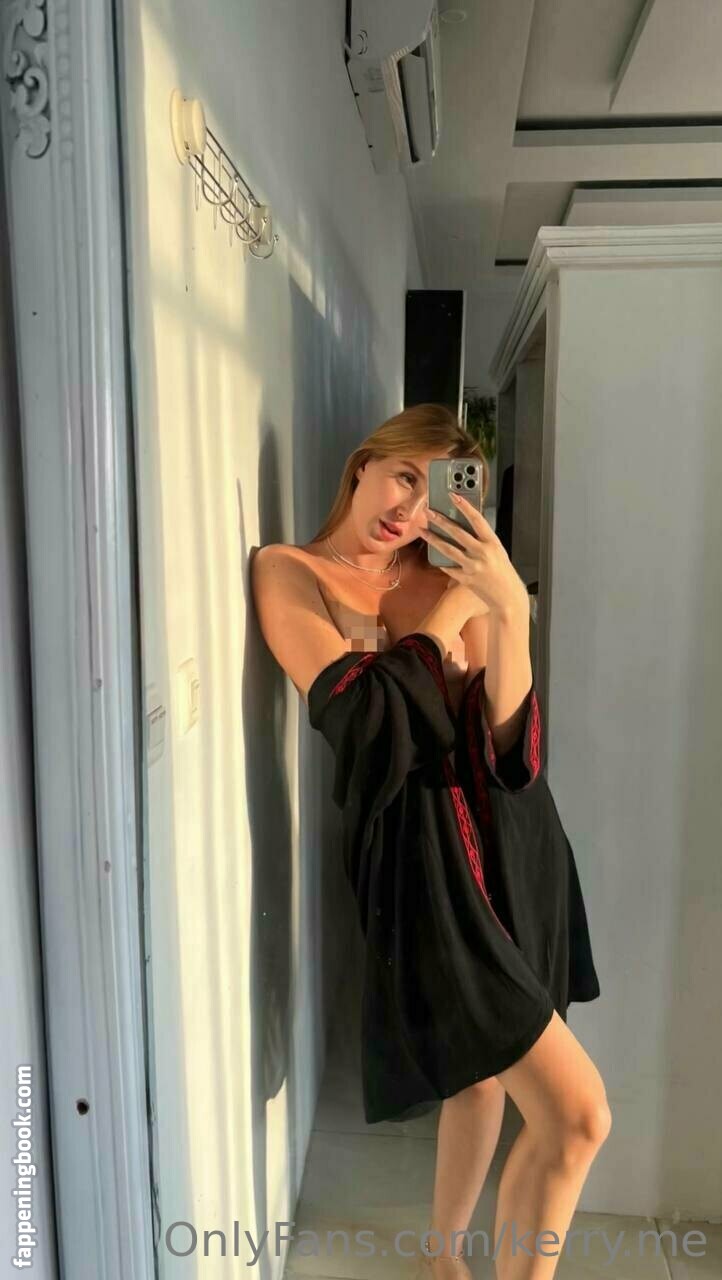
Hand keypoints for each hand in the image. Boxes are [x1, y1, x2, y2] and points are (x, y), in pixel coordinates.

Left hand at [418, 495, 528, 615]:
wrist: (508, 597)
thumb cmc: (504, 572)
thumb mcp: (498, 551)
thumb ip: (483, 540)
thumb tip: (466, 527)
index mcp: (493, 543)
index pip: (477, 519)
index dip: (464, 506)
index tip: (453, 496)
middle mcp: (482, 553)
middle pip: (458, 533)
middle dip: (441, 520)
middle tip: (428, 511)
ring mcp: (473, 566)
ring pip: (448, 549)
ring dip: (433, 538)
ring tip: (423, 530)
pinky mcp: (465, 579)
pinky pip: (449, 567)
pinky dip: (441, 561)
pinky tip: (432, 553)